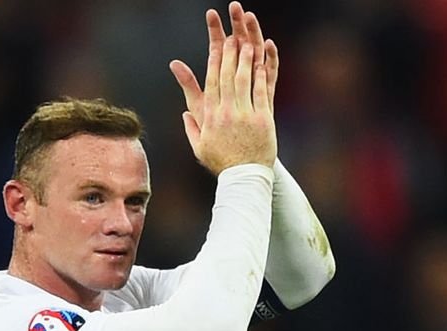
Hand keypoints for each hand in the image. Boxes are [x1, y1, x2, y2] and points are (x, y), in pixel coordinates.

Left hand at [170, 1, 279, 123]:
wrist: (238, 156)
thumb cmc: (216, 133)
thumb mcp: (200, 107)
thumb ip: (189, 84)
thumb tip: (173, 63)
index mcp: (222, 79)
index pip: (217, 49)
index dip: (215, 31)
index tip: (210, 13)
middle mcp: (240, 78)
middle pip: (238, 46)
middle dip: (236, 25)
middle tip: (234, 5)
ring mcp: (255, 85)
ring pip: (256, 54)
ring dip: (253, 34)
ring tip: (249, 16)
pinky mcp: (268, 95)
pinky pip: (271, 74)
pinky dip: (271, 59)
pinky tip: (269, 44)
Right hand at [176, 34, 276, 173]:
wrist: (244, 177)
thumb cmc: (222, 163)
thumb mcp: (199, 146)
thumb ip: (191, 127)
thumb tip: (184, 113)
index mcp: (211, 117)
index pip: (211, 83)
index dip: (214, 62)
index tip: (216, 46)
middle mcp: (226, 112)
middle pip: (227, 76)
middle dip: (229, 54)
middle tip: (231, 37)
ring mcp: (245, 115)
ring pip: (244, 80)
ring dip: (245, 59)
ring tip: (247, 43)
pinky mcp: (263, 119)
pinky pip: (260, 92)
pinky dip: (260, 75)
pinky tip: (261, 63)